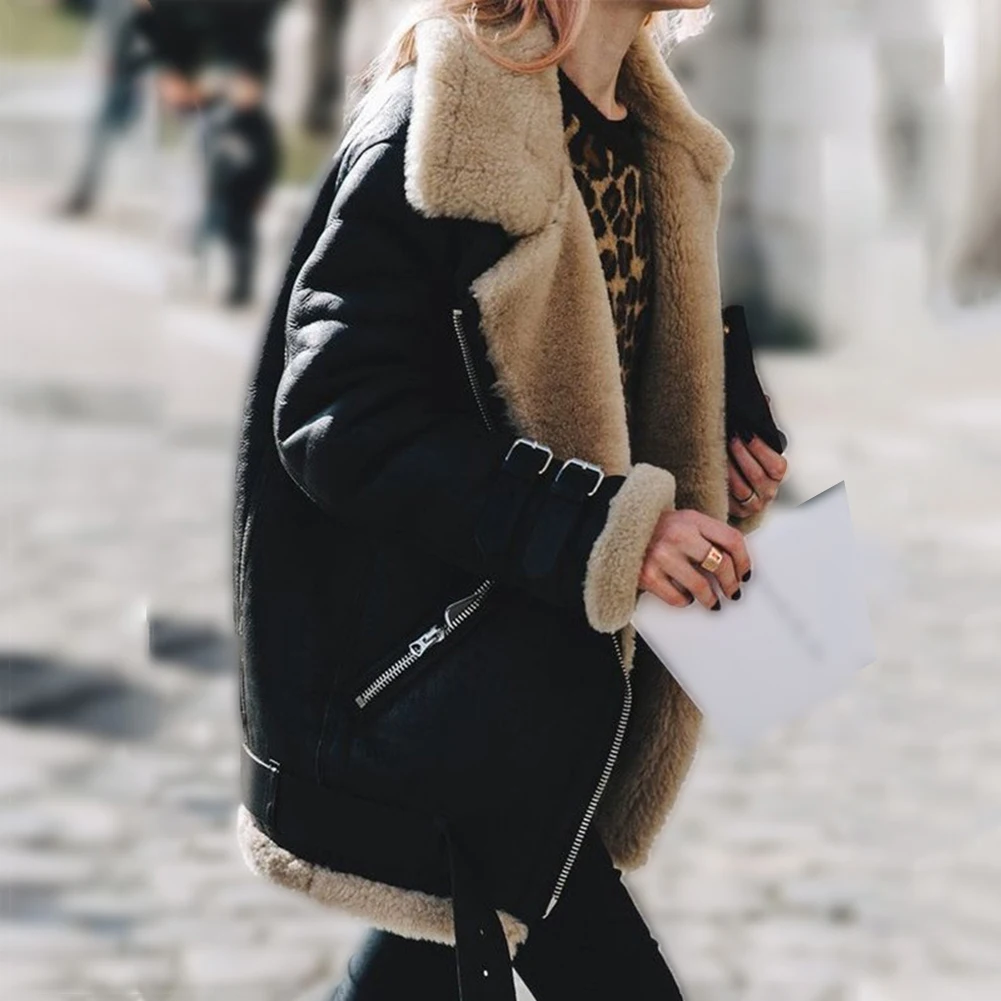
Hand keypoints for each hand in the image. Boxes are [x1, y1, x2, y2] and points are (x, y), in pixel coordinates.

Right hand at [638, 509, 751, 609]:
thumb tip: (734, 565)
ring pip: (701, 586)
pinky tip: (685, 597)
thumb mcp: (684, 522)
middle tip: (732, 592)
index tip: (744, 574)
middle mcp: (678, 535)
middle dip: (731, 583)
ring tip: (711, 601)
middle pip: (720, 563)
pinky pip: (677, 598)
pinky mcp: (648, 575)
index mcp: (692, 519)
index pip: (731, 539)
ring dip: (710, 598)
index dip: (744, 561)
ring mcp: (662, 555)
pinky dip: (685, 601)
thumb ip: (708, 536)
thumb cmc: (655, 530)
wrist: (617, 530)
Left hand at [727, 403, 787, 517]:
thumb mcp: (760, 445)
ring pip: (740, 488)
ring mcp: (752, 504)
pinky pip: (726, 498)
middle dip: (741, 454)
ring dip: (728, 468)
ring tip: (718, 451)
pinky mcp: (736, 511)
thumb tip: (764, 400)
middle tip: (730, 437)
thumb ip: (762, 425)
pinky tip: (711, 468)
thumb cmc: (751, 464)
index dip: (761, 449)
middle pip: (757, 475)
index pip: (776, 465)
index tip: (747, 433)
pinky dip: (719, 482)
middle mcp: (768, 491)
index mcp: (777, 474)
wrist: (741, 491)